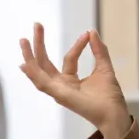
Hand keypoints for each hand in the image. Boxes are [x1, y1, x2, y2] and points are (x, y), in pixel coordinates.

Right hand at [19, 23, 130, 138]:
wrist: (114, 113)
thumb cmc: (109, 96)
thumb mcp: (104, 68)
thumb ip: (99, 51)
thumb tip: (92, 31)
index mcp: (70, 80)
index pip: (68, 58)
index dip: (77, 45)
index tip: (87, 34)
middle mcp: (61, 85)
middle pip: (45, 63)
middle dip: (39, 44)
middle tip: (37, 25)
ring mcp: (58, 91)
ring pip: (38, 72)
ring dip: (30, 56)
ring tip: (24, 40)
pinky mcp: (58, 95)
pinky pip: (41, 83)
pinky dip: (33, 73)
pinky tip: (25, 62)